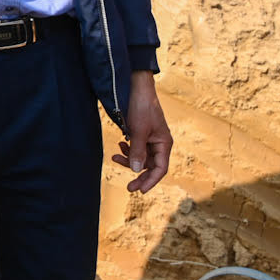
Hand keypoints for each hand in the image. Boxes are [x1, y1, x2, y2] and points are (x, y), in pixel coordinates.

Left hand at [113, 71, 173, 192]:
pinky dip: (128, 149)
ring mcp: (150, 139)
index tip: (140, 190)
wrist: (137, 88)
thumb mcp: (138, 131)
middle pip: (150, 166)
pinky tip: (120, 144)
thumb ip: (137, 151)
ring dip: (129, 159)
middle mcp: (159, 143)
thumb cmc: (142, 108)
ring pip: (141, 158)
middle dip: (139, 175)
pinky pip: (136, 148)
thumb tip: (136, 171)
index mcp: (164, 144)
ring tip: (115, 156)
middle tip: (128, 186)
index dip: (151, 181)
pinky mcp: (142, 134)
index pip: (160, 169)